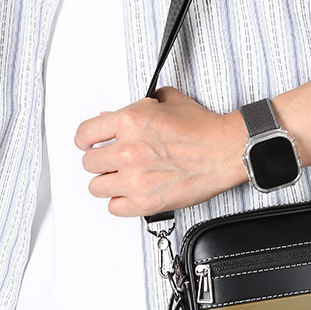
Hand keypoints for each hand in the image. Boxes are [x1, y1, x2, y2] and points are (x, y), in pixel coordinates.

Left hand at [74, 87, 247, 216]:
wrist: (225, 151)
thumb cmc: (202, 130)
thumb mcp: (166, 101)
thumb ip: (136, 107)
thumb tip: (114, 116)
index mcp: (129, 121)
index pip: (85, 134)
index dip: (86, 140)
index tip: (89, 144)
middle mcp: (127, 150)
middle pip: (89, 163)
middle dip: (100, 161)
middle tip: (112, 161)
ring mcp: (134, 179)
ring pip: (97, 187)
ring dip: (107, 183)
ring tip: (121, 179)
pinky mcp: (145, 202)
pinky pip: (114, 207)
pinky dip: (120, 202)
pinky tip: (130, 194)